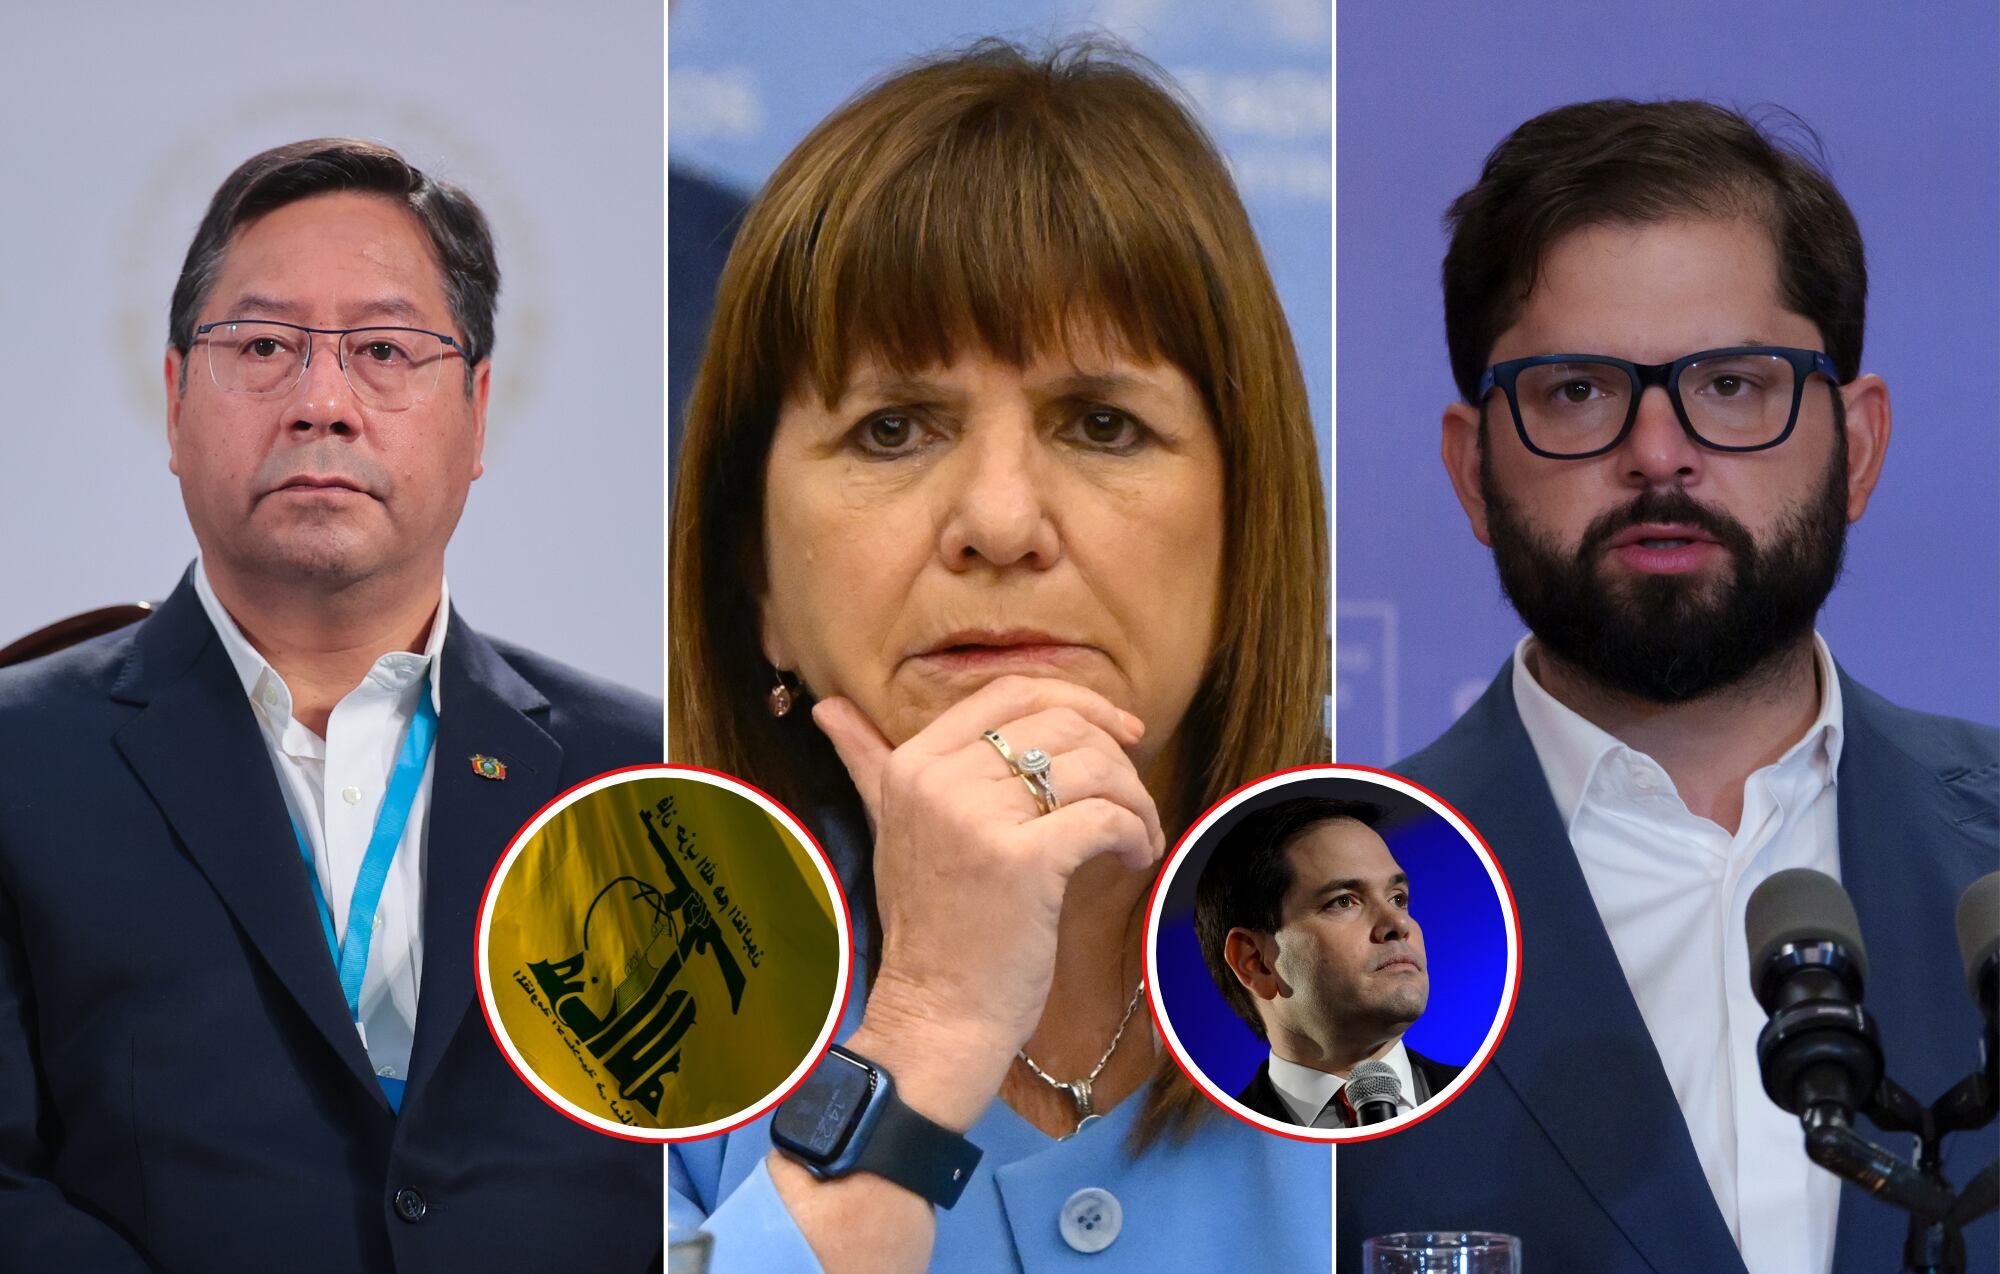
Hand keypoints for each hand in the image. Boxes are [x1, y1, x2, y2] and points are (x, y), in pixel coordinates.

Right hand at [812, 674, 1165, 1125]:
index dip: (1078, 701)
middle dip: (1116, 757)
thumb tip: (827, 706)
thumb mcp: (892, 828)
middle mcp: (939, 780)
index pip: (1011, 692)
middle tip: (1130, 799)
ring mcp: (979, 819)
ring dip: (1134, 800)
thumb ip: (866, 761)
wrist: (937, 1013)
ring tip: (1135, 836)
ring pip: (1093, 767)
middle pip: (1060, 725)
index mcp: (913, 764)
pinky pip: (1105, 816)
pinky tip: (1132, 858)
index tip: (1121, 732)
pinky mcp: (1023, 862)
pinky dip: (1134, 833)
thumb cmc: (933, 924)